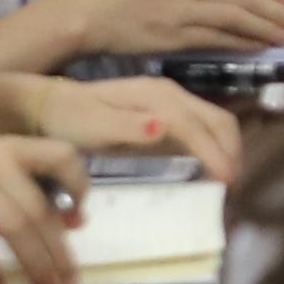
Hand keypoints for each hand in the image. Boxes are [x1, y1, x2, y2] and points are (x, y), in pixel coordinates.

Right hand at [0, 130, 83, 283]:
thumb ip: (28, 187)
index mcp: (11, 148)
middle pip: (38, 208)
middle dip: (57, 250)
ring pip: (13, 225)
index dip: (79, 187)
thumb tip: (74, 219)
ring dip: (33, 261)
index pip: (62, 156)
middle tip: (68, 282)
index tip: (77, 222)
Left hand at [40, 73, 246, 181]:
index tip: (228, 183)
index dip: (215, 153)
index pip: (196, 126)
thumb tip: (163, 128)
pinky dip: (215, 148)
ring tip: (228, 182)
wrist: (50, 108)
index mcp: (155, 97)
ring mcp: (170, 103)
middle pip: (216, 119)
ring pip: (214, 122)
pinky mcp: (167, 115)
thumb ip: (128, 127)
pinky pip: (202, 129)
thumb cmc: (70, 120)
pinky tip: (213, 169)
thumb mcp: (93, 126)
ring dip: (227, 149)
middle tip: (234, 188)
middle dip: (231, 151)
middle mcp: (169, 95)